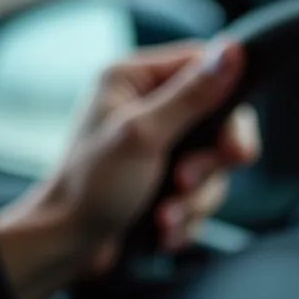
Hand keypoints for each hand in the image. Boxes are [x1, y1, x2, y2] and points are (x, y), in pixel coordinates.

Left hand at [0, 39, 259, 298]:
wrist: (66, 247)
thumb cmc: (89, 187)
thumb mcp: (143, 135)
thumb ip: (191, 95)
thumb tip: (232, 51)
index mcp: (135, 79)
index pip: (204, 66)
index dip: (226, 102)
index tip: (229, 139)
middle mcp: (148, 106)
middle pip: (219, 121)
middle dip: (209, 164)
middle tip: (186, 181)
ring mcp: (159, 146)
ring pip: (213, 165)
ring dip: (195, 198)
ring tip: (165, 215)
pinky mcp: (165, 180)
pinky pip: (201, 193)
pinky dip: (187, 215)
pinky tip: (163, 227)